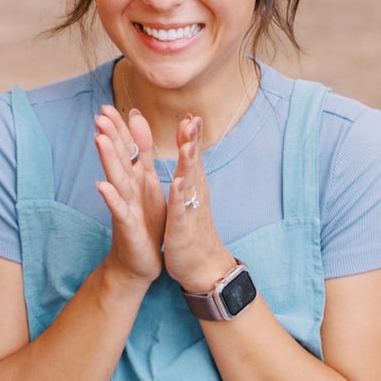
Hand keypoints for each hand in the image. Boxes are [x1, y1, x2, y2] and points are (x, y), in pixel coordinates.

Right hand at [93, 106, 165, 286]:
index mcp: (134, 178)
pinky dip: (111, 197)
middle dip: (109, 137)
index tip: (107, 107)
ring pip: (117, 179)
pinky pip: (119, 209)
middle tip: (99, 115)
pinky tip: (102, 185)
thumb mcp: (145, 181)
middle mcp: (126, 189)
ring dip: (108, 160)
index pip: (125, 149)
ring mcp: (124, 207)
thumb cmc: (144, 220)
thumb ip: (139, 151)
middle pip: (117, 159)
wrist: (140, 261)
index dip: (118, 128)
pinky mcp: (127, 226)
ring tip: (99, 140)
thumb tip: (135, 120)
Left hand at [161, 116, 235, 293]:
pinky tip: (177, 183)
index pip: (192, 156)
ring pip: (189, 183)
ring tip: (187, 145)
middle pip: (194, 163)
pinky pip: (180, 211)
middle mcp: (194, 195)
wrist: (203, 266)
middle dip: (192, 142)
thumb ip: (188, 171)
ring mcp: (190, 211)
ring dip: (188, 164)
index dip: (191, 135)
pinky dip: (179, 196)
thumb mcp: (189, 197)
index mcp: (193, 186)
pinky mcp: (182, 229)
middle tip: (192, 120)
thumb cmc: (193, 229)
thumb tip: (189, 148)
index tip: (190, 114)